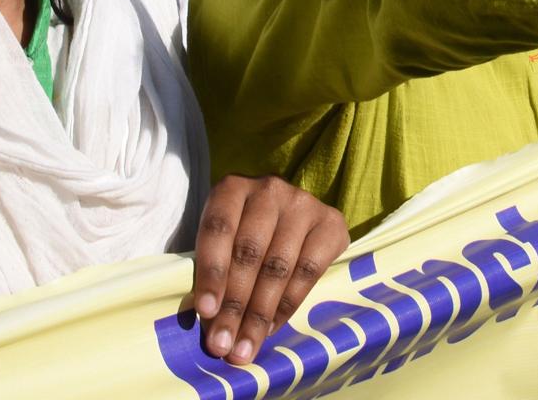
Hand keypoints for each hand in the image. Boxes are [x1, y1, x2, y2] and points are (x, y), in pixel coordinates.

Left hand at [182, 175, 346, 366]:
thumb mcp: (224, 241)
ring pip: (278, 266)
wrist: (293, 215)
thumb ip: (216, 270)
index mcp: (232, 187)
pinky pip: (308, 271)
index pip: (218, 229)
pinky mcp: (332, 222)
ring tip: (245, 349)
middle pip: (249, 252)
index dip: (211, 272)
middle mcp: (269, 189)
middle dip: (234, 306)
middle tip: (222, 346)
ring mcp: (303, 203)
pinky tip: (271, 328)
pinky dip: (287, 305)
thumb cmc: (246, 234)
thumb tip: (208, 323)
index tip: (205, 312)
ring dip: (259, 315)